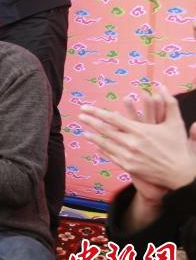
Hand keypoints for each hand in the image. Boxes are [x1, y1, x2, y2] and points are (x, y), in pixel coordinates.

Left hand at [79, 86, 195, 191]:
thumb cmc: (177, 146)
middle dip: (90, 122)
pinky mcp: (128, 167)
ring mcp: (128, 156)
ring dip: (93, 137)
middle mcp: (131, 143)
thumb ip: (168, 102)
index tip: (86, 107)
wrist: (180, 174)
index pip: (113, 119)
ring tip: (83, 130)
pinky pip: (111, 156)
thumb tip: (161, 85)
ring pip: (105, 144)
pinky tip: (96, 145)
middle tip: (79, 115)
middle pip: (105, 131)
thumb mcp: (175, 122)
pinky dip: (102, 150)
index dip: (97, 112)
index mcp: (140, 131)